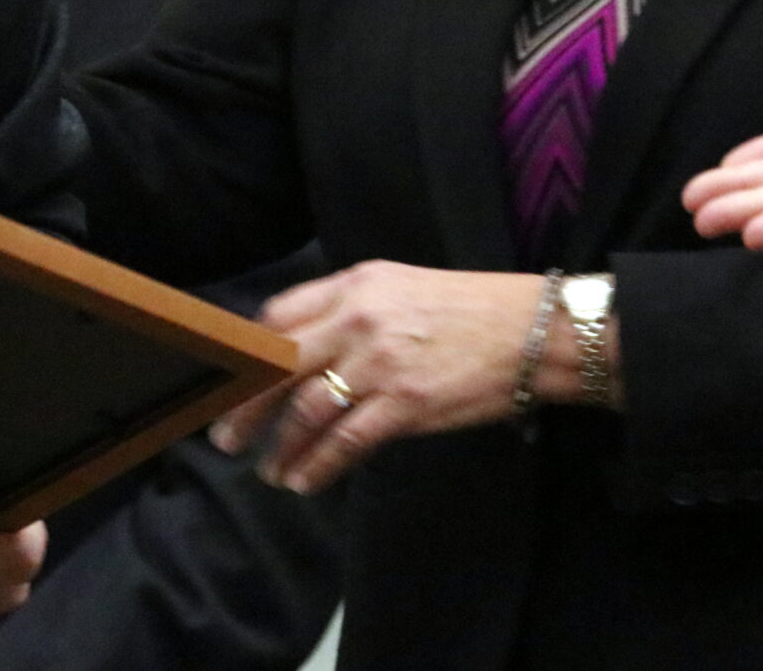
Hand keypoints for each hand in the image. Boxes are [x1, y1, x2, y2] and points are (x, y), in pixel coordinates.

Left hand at [210, 262, 553, 493]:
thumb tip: (304, 342)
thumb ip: (350, 306)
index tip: (233, 378)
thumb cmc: (470, 310)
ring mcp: (381, 362)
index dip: (250, 351)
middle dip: (246, 405)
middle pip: (281, 364)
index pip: (279, 314)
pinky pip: (346, 440)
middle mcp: (360, 318)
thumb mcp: (401, 285)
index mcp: (356, 284)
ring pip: (307, 408)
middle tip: (225, 437)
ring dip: (281, 444)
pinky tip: (304, 479)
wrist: (536, 332)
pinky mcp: (406, 404)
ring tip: (269, 469)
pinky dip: (318, 464)